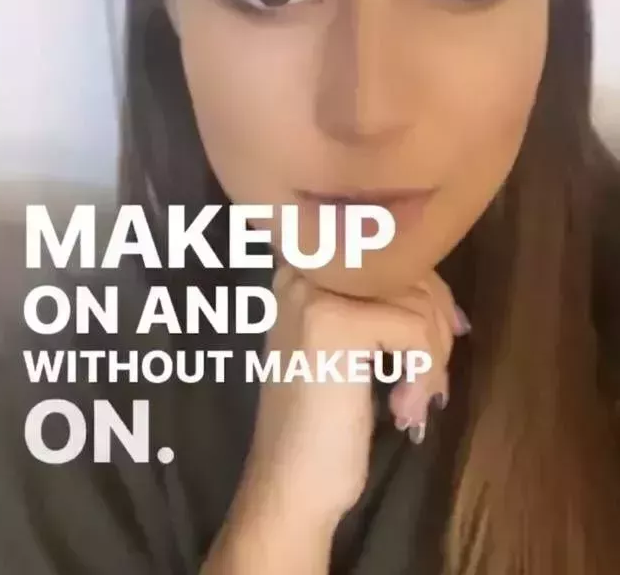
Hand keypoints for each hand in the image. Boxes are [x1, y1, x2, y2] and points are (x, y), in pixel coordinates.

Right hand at [236, 266, 467, 532]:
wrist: (289, 485)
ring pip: (417, 301)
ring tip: (414, 404)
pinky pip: (414, 331)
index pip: (389, 254)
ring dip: (433, 359)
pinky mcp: (335, 323)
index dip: (429, 289)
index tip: (449, 333)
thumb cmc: (323, 423)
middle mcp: (303, 270)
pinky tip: (403, 411)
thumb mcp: (352, 350)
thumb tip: (449, 304)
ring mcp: (315, 293)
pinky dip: (424, 374)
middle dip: (436, 327)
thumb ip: (384, 310)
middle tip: (434, 384)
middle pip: (408, 271)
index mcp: (304, 270)